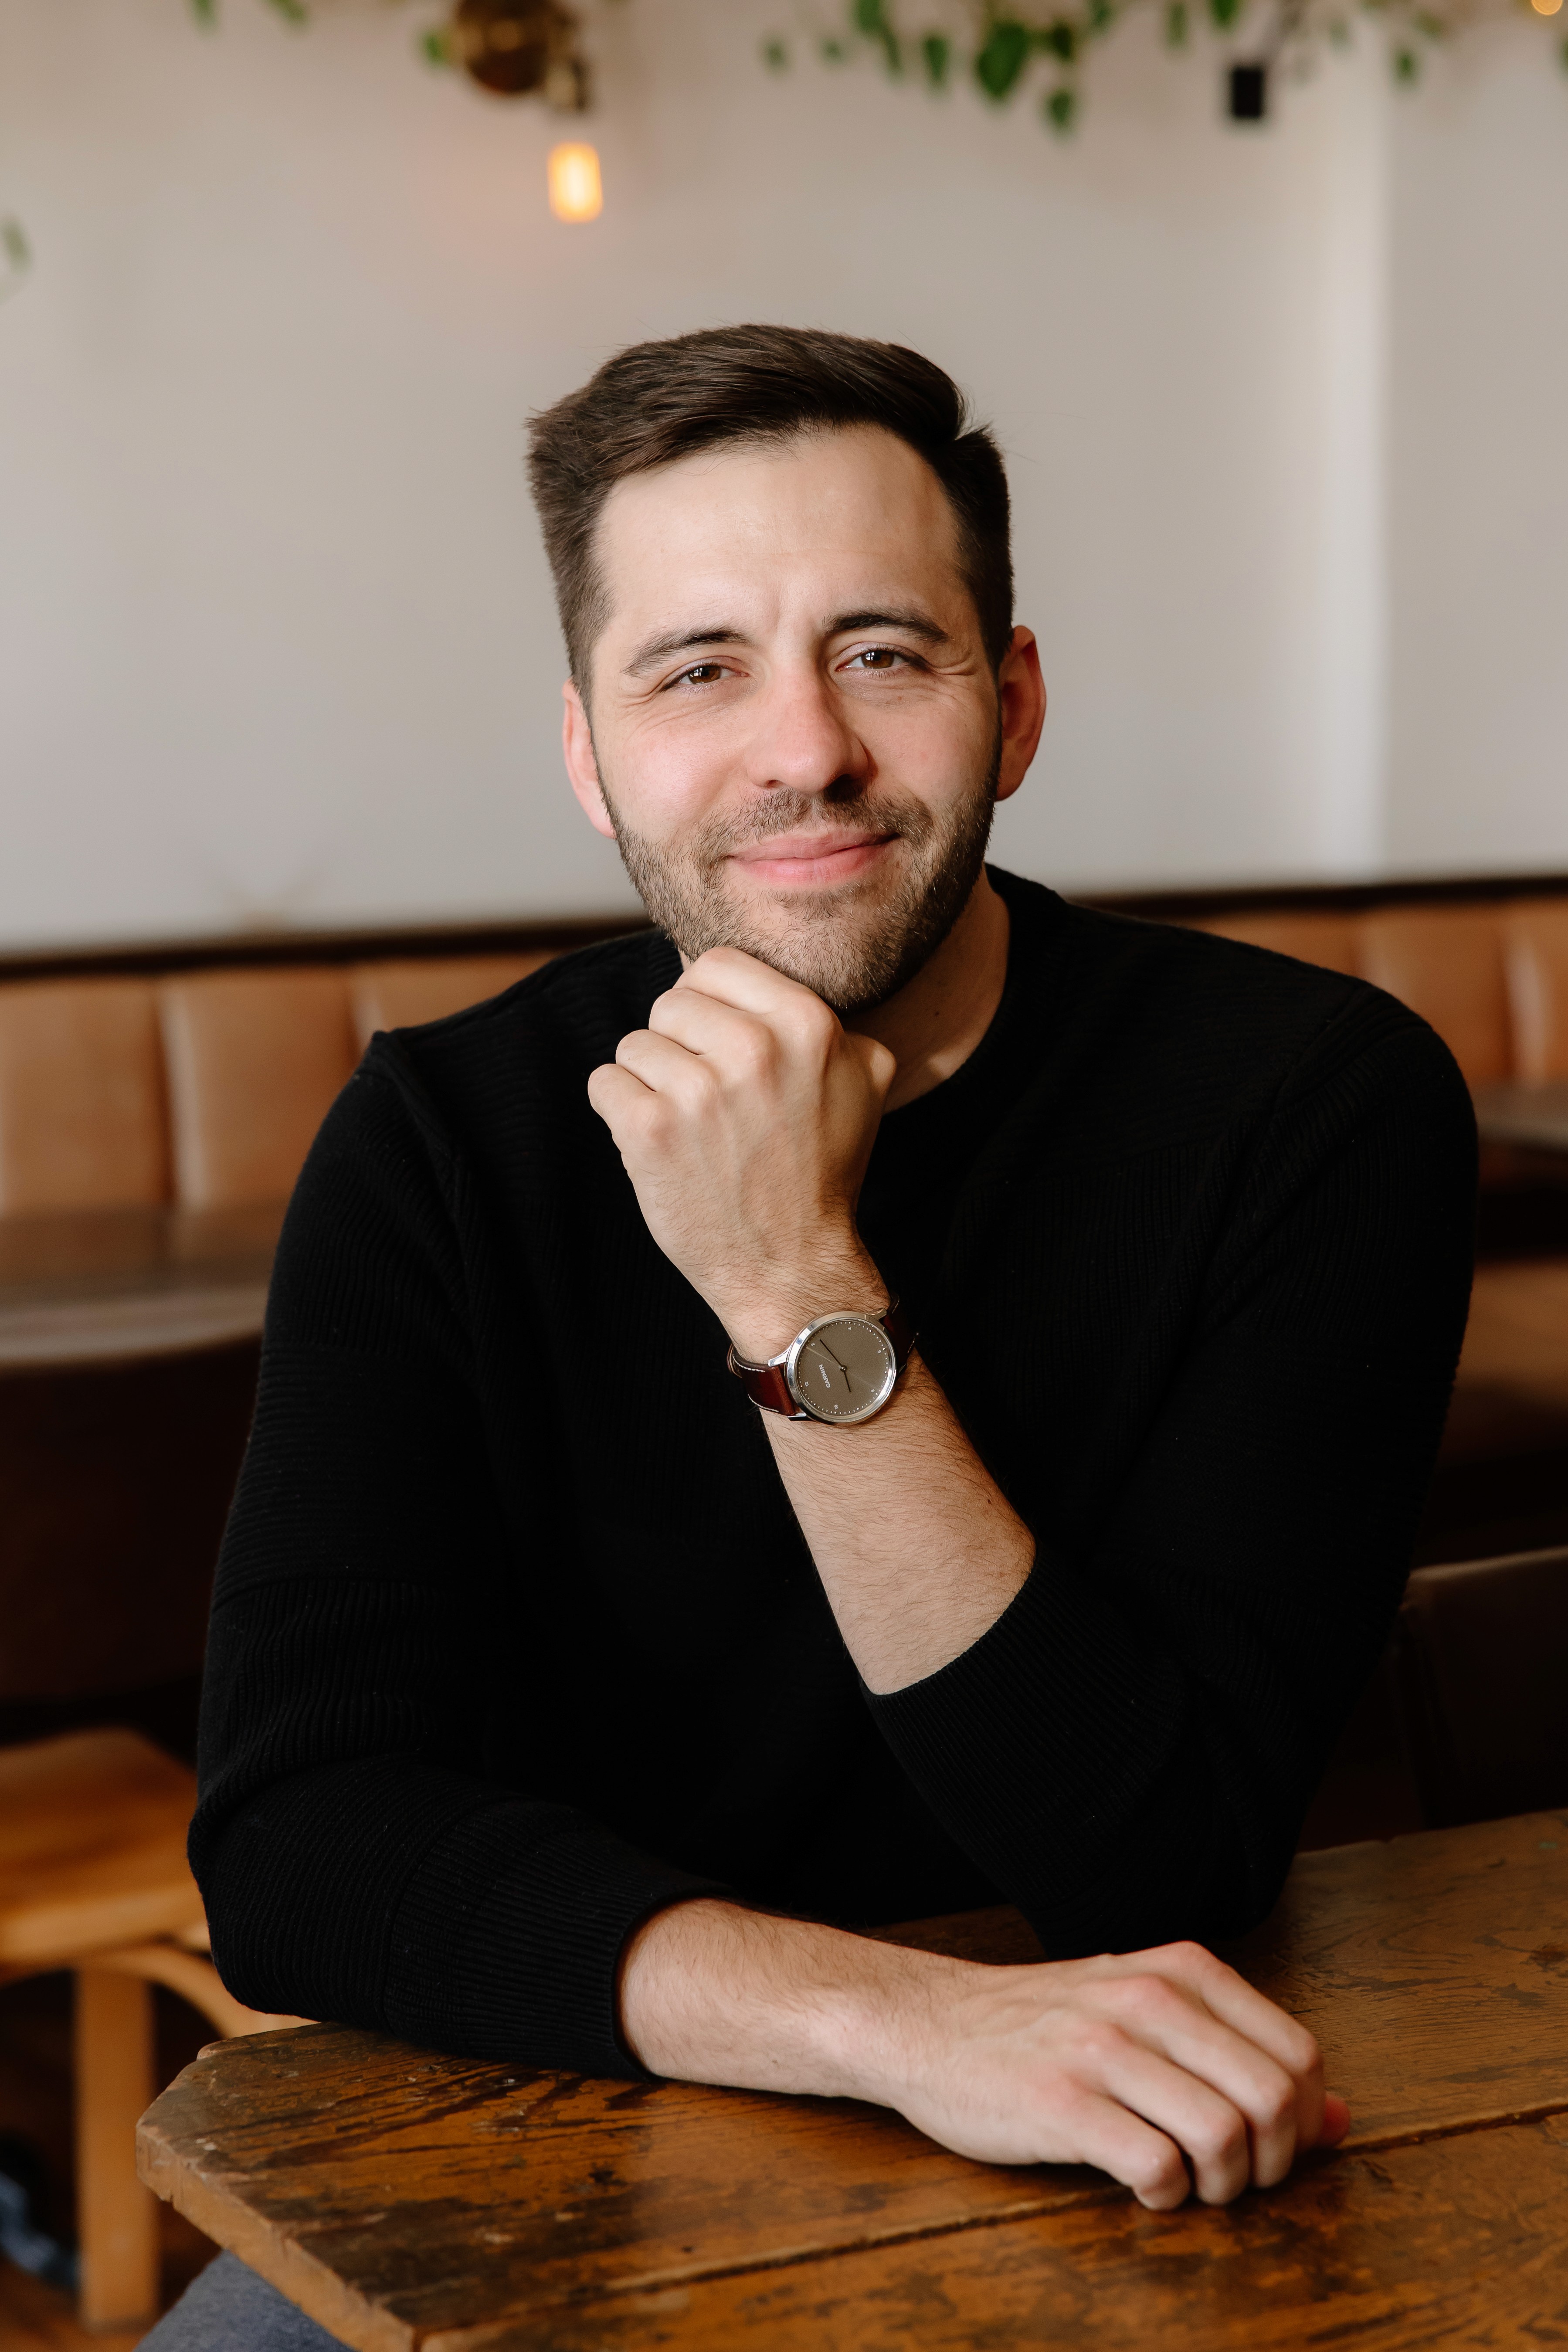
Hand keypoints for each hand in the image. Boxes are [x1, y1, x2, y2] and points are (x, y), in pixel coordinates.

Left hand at [586, 948, 895, 1356]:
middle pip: (670, 1003)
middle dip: (680, 1046)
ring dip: (651, 1084)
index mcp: (807, 1023)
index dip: (709, 1004)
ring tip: (691, 1129)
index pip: (717, 965)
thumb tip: (778, 979)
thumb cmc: (821, 1172)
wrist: (792, 1267)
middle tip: (710, 1100)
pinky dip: (621, 1113)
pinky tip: (660, 1145)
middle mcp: (754, 1048)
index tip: (719, 1046)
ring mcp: (698, 1089)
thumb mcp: (862, 1081)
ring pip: (634, 1044)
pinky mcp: (650, 1130)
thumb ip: (829, 1021)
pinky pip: (605, 1083)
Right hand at [877, 1938, 1348, 2207]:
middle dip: (1272, 2162)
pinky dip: (1165, 2195)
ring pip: (1224, 2136)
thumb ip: (1241, 2057)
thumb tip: (1341, 2122)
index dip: (1304, 2119)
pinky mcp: (1060, 2104)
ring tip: (1189, 2182)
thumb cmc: (1048, 2026)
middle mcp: (1147, 1999)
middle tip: (1234, 2176)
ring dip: (1222, 2185)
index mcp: (1179, 1971)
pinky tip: (1142, 2183)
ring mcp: (1102, 2049)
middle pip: (1273, 2100)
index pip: (1298, 2054)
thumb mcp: (1149, 2015)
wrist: (930, 2023)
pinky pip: (1155, 2167)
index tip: (1272, 2144)